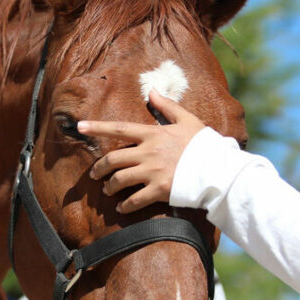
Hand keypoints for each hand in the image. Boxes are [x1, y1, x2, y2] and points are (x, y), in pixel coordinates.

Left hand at [77, 89, 204, 212]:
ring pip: (119, 180)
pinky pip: (134, 200)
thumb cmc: (204, 144)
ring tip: (107, 190)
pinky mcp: (159, 190)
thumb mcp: (187, 120)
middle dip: (99, 168)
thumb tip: (151, 91)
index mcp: (153, 134)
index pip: (119, 128)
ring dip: (109, 187)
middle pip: (113, 159)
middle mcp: (148, 152)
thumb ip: (167, 106)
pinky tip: (122, 208)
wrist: (218, 169)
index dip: (97, 127)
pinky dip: (125, 206)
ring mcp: (152, 172)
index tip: (80, 126)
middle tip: (94, 174)